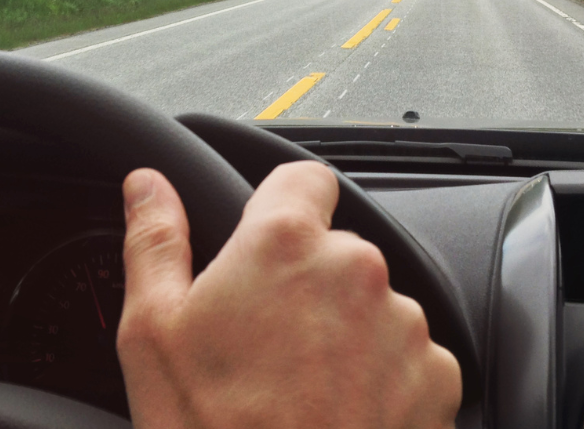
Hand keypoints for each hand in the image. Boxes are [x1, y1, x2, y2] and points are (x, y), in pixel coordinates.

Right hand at [117, 161, 460, 428]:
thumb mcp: (152, 333)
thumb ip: (155, 241)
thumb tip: (147, 185)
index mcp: (285, 244)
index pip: (305, 177)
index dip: (282, 205)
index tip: (266, 242)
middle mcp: (356, 270)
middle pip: (334, 249)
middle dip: (304, 283)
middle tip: (263, 342)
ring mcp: (403, 324)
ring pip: (370, 304)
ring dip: (343, 330)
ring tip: (298, 388)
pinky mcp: (436, 377)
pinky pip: (408, 356)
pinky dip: (380, 376)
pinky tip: (337, 412)